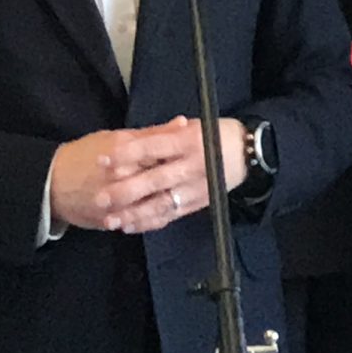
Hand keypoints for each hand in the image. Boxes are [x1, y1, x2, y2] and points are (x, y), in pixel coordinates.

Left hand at [49, 117, 247, 233]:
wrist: (250, 153)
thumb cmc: (216, 135)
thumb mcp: (192, 126)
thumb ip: (163, 133)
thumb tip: (132, 137)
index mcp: (189, 141)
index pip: (152, 148)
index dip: (126, 155)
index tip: (102, 161)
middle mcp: (193, 166)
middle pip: (155, 180)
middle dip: (126, 192)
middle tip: (100, 198)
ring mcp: (197, 188)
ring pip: (162, 204)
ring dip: (135, 214)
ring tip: (111, 220)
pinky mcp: (199, 203)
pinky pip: (172, 215)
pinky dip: (150, 222)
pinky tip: (131, 226)